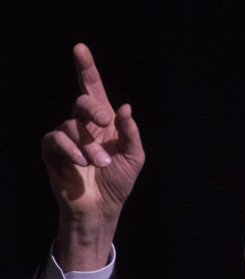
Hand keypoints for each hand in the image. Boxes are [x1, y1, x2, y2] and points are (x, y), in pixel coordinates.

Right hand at [41, 43, 144, 271]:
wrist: (102, 206)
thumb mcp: (134, 157)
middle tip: (104, 121)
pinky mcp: (52, 150)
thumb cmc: (119, 181)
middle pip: (82, 101)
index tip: (80, 48)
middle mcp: (83, 125)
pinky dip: (70, 148)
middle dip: (93, 109)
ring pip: (72, 125)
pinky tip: (81, 162)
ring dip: (88, 145)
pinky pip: (56, 138)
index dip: (86, 68)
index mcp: (104, 122)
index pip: (93, 90)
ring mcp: (66, 136)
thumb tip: (125, 107)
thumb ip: (130, 133)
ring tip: (100, 163)